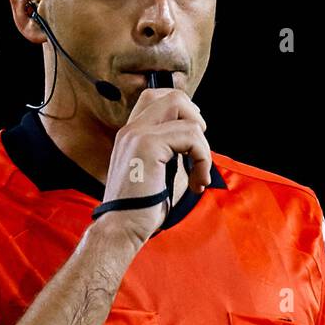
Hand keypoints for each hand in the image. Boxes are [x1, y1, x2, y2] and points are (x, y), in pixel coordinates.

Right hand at [100, 85, 211, 248]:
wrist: (121, 228)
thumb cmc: (140, 210)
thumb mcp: (160, 174)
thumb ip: (173, 153)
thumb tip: (198, 144)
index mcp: (131, 134)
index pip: (156, 98)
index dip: (183, 110)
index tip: (193, 140)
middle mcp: (131, 129)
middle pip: (172, 96)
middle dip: (196, 118)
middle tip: (199, 150)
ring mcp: (138, 134)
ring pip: (186, 114)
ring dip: (203, 147)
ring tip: (199, 176)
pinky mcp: (148, 145)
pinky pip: (191, 136)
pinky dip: (202, 159)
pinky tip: (196, 184)